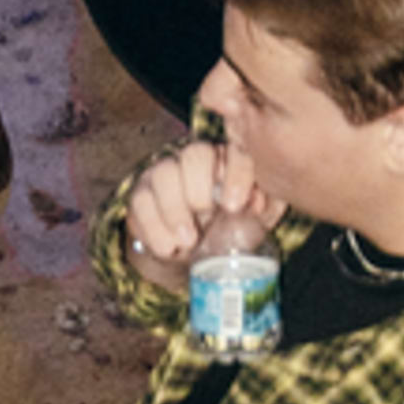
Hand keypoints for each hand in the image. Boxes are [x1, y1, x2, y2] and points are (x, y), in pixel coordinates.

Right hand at [120, 129, 277, 283]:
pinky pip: (140, 202)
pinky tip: (169, 249)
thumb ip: (263, 208)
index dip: (236, 173)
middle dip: (199, 187)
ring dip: (174, 209)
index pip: (236, 151)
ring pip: (163, 173)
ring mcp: (166, 172)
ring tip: (187, 241)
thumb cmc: (230, 228)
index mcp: (230, 159)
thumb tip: (259, 203)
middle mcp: (197, 158)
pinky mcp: (142, 194)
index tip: (234, 206)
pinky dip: (154, 228)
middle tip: (206, 215)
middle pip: (195, 153)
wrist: (193, 252)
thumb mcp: (254, 220)